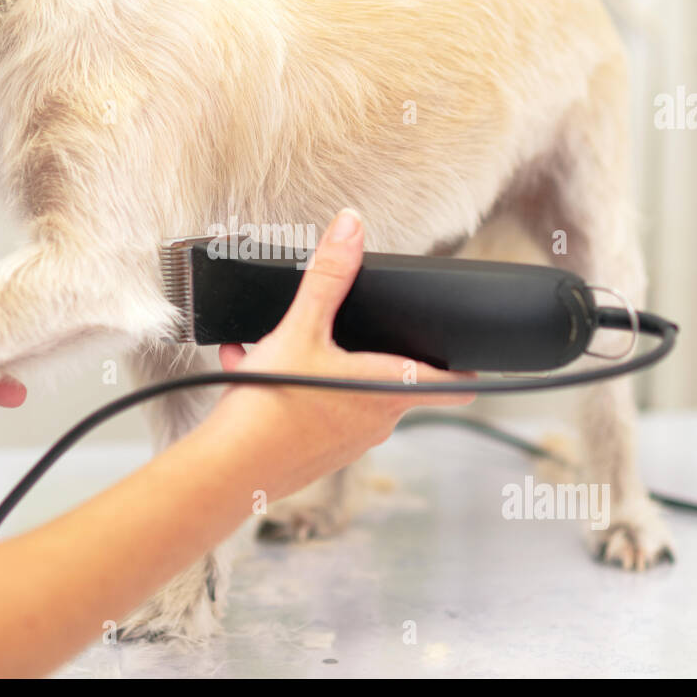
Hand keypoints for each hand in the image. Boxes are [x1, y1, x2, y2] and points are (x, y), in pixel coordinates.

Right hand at [208, 208, 475, 499]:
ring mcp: (345, 444)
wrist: (226, 468)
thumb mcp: (300, 328)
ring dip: (320, 369)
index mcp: (387, 389)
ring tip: (276, 349)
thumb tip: (351, 227)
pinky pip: (314, 413)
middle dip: (364, 352)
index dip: (465, 369)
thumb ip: (329, 276)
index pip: (452, 386)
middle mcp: (375, 423)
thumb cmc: (270, 405)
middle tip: (338, 329)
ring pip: (346, 395)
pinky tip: (251, 369)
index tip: (470, 357)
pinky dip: (293, 391)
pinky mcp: (314, 456)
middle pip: (390, 380)